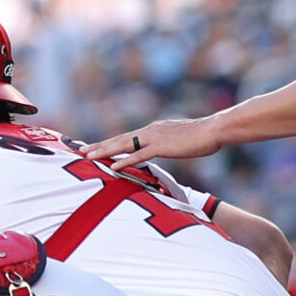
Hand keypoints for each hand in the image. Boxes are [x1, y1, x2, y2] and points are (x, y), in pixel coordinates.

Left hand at [88, 115, 221, 169]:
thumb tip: (161, 148)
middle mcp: (149, 131)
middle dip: (99, 145)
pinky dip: (124, 161)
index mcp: (153, 130)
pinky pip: (139, 155)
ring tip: (88, 156)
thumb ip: (166, 143)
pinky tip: (112, 166)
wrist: (214, 130)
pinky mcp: (162, 147)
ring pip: (124, 145)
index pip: (126, 137)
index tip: (94, 146)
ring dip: (105, 151)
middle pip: (119, 139)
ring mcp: (154, 138)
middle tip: (80, 151)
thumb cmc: (201, 136)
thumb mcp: (178, 139)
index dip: (109, 142)